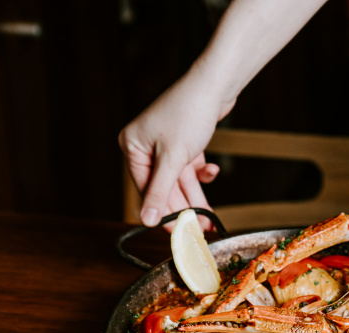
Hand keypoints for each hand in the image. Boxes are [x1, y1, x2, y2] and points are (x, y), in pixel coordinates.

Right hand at [118, 73, 233, 228]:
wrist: (215, 85)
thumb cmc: (189, 111)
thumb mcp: (173, 158)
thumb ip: (159, 192)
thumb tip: (145, 219)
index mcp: (133, 146)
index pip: (145, 189)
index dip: (163, 212)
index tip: (177, 232)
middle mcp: (146, 146)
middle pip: (164, 188)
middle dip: (184, 208)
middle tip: (197, 229)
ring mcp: (166, 145)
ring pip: (180, 181)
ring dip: (196, 198)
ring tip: (208, 218)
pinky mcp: (184, 143)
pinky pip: (190, 169)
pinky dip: (201, 175)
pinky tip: (212, 172)